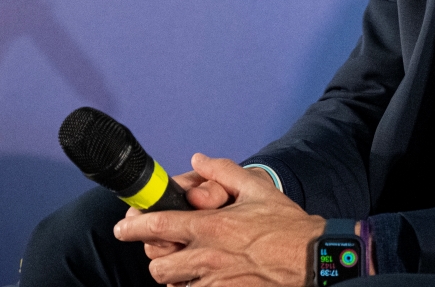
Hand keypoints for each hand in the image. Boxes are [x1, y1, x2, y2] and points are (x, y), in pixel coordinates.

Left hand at [114, 153, 323, 286]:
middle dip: (158, 257)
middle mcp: (207, 257)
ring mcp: (215, 283)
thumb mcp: (257, 189)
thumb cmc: (286, 226)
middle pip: (158, 266)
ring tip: (189, 265)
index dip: (132, 227)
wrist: (312, 259)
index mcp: (212, 227)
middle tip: (168, 248)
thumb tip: (198, 161)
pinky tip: (205, 279)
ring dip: (176, 276)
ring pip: (173, 286)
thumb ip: (223, 172)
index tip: (122, 227)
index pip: (158, 226)